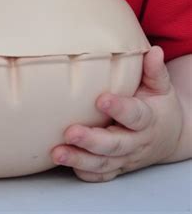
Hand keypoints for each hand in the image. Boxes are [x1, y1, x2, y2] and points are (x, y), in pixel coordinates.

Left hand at [51, 46, 182, 181]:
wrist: (169, 135)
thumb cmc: (158, 105)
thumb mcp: (161, 86)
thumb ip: (154, 71)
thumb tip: (154, 52)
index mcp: (148, 119)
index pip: (135, 116)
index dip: (119, 109)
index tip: (101, 99)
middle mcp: (136, 142)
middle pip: (115, 145)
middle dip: (92, 140)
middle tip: (71, 131)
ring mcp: (125, 157)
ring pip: (103, 163)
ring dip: (80, 159)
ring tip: (57, 152)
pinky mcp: (117, 167)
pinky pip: (101, 175)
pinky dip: (85, 171)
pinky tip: (66, 164)